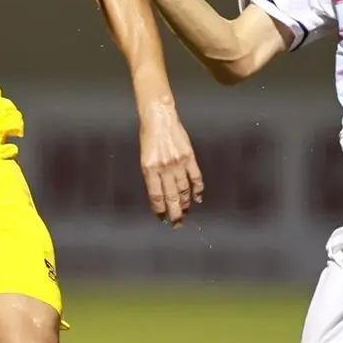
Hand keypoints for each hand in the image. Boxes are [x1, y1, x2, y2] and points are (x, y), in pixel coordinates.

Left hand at [139, 100, 203, 226]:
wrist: (160, 118)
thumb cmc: (149, 137)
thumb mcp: (144, 157)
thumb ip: (152, 175)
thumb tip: (160, 194)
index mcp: (149, 169)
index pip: (156, 196)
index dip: (159, 210)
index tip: (162, 218)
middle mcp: (164, 168)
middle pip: (171, 197)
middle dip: (174, 213)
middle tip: (176, 224)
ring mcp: (178, 163)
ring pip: (184, 190)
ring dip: (185, 204)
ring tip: (185, 213)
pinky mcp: (189, 157)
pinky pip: (195, 178)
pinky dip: (197, 190)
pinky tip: (197, 199)